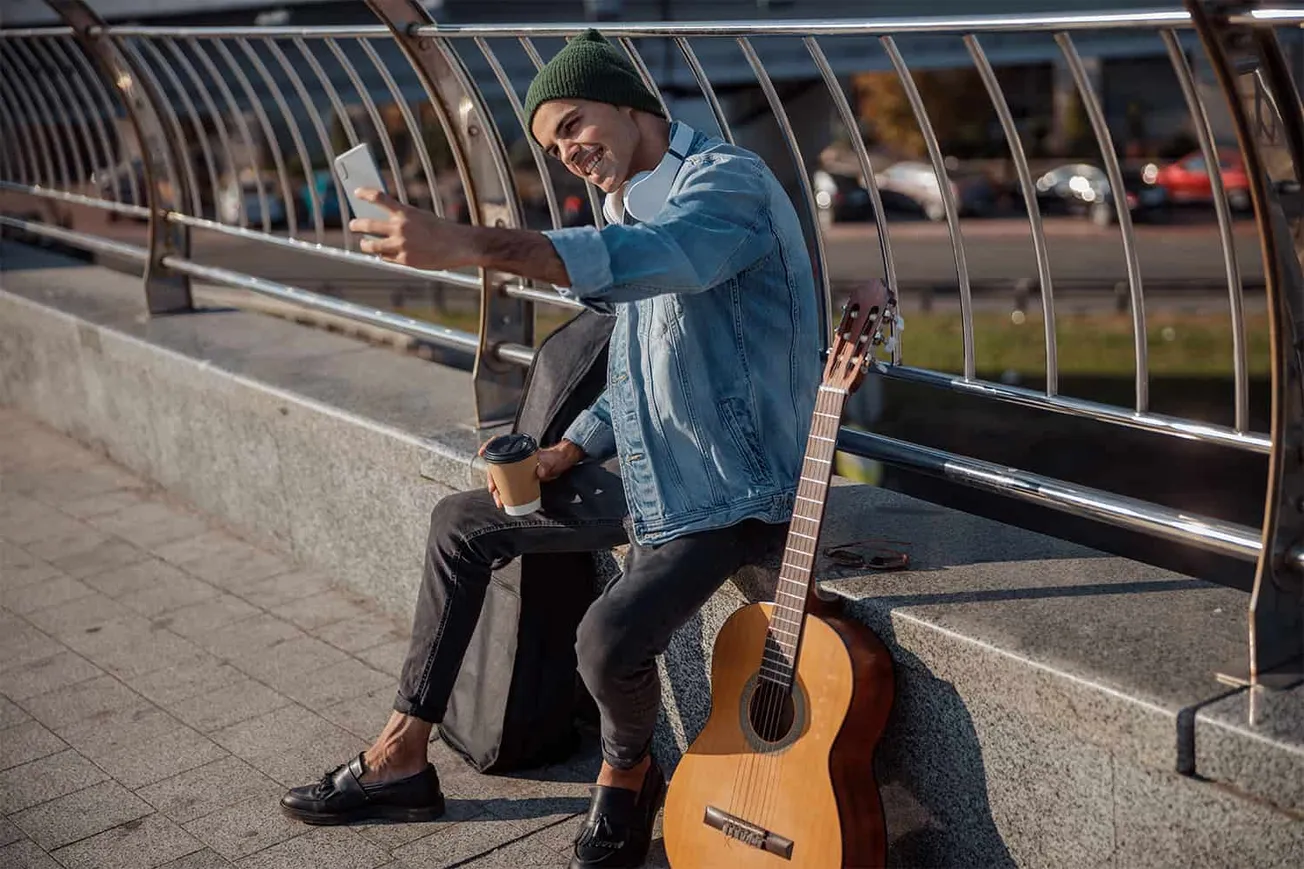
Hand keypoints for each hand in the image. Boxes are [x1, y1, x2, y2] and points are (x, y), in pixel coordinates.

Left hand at [349, 189, 474, 269]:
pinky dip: (383, 255)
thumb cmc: (441, 230)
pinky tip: (382, 254)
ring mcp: (400, 245)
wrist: (459, 246)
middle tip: (353, 224)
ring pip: (372, 245)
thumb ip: (403, 219)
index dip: (365, 194)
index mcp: (405, 213)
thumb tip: (383, 223)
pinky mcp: (404, 260)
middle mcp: (399, 228)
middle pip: (367, 224)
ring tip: (363, 243)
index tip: (357, 192)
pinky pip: (386, 257)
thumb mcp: (421, 217)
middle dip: (356, 224)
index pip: (379, 198)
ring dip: (365, 243)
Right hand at [479, 439, 583, 509]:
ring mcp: (516, 467)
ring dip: (497, 490)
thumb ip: (546, 466)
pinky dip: (504, 493)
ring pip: (500, 477)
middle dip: (491, 479)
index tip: (482, 453)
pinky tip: (503, 501)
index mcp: (519, 449)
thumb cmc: (556, 458)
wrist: (562, 463)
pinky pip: (507, 484)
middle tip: (494, 491)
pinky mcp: (520, 477)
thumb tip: (539, 473)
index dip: (489, 447)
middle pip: (496, 466)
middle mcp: (515, 458)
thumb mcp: (551, 462)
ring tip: (499, 501)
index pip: (500, 444)